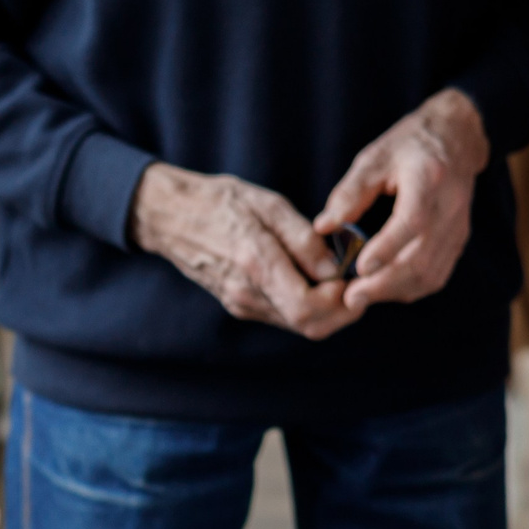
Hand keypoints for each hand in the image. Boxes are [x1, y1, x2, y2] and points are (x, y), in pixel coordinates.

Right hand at [129, 163, 363, 341]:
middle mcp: (248, 294)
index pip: (310, 308)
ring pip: (299, 325)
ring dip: (326, 310)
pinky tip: (312, 281)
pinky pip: (283, 316)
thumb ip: (304, 241)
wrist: (172, 217)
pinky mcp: (241, 305)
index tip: (355, 277)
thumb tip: (335, 271)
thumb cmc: (222, 203)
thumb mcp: (269, 206)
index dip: (342, 301)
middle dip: (342, 311)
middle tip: (356, 284)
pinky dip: (306, 306)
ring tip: (337, 279)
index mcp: (257, 265)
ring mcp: (242, 304)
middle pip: (310, 326)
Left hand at [313, 89, 489, 309]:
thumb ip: (349, 193)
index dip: (386, 249)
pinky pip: (435, 276)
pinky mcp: (457, 243)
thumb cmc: (410, 146)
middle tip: (350, 298)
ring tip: (361, 296)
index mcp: (429, 179)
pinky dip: (407, 289)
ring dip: (393, 291)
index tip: (359, 269)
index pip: (412, 222)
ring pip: (429, 275)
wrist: (456, 139)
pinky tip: (382, 289)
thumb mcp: (374, 158)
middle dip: (383, 284)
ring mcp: (457, 229)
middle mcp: (450, 208)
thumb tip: (323, 227)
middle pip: (421, 259)